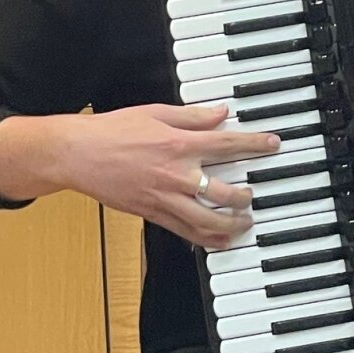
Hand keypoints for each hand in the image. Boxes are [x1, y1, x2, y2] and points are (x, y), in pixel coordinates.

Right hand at [61, 101, 280, 248]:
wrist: (80, 154)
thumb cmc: (114, 129)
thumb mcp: (156, 112)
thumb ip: (192, 116)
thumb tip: (220, 113)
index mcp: (179, 145)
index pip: (228, 146)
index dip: (255, 145)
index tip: (274, 145)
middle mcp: (176, 175)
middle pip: (224, 192)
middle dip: (246, 196)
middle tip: (254, 194)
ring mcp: (164, 199)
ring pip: (208, 221)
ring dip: (231, 224)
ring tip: (245, 222)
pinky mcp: (152, 214)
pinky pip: (185, 232)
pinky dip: (206, 239)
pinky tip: (219, 240)